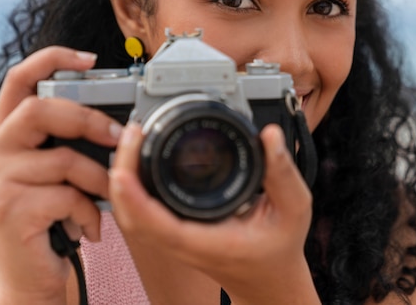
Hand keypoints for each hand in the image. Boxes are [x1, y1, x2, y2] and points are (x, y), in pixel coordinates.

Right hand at [0, 47, 119, 303]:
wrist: (30, 274)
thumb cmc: (49, 218)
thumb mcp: (54, 174)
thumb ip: (67, 144)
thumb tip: (118, 125)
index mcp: (6, 135)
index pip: (18, 80)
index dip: (51, 60)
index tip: (88, 58)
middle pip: (39, 110)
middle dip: (90, 120)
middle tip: (120, 136)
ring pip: (64, 159)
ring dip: (99, 179)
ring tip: (107, 196)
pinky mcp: (11, 210)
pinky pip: (69, 196)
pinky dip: (91, 212)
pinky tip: (90, 226)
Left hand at [110, 122, 320, 304]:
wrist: (271, 280)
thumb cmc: (280, 247)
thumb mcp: (294, 208)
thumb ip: (283, 172)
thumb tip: (269, 135)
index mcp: (207, 241)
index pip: (158, 224)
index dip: (134, 196)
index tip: (124, 166)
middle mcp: (184, 244)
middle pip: (132, 216)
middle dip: (122, 173)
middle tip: (133, 134)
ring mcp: (175, 242)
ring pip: (131, 217)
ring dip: (123, 181)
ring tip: (133, 141)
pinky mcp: (173, 235)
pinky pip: (141, 215)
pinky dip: (132, 189)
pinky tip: (139, 162)